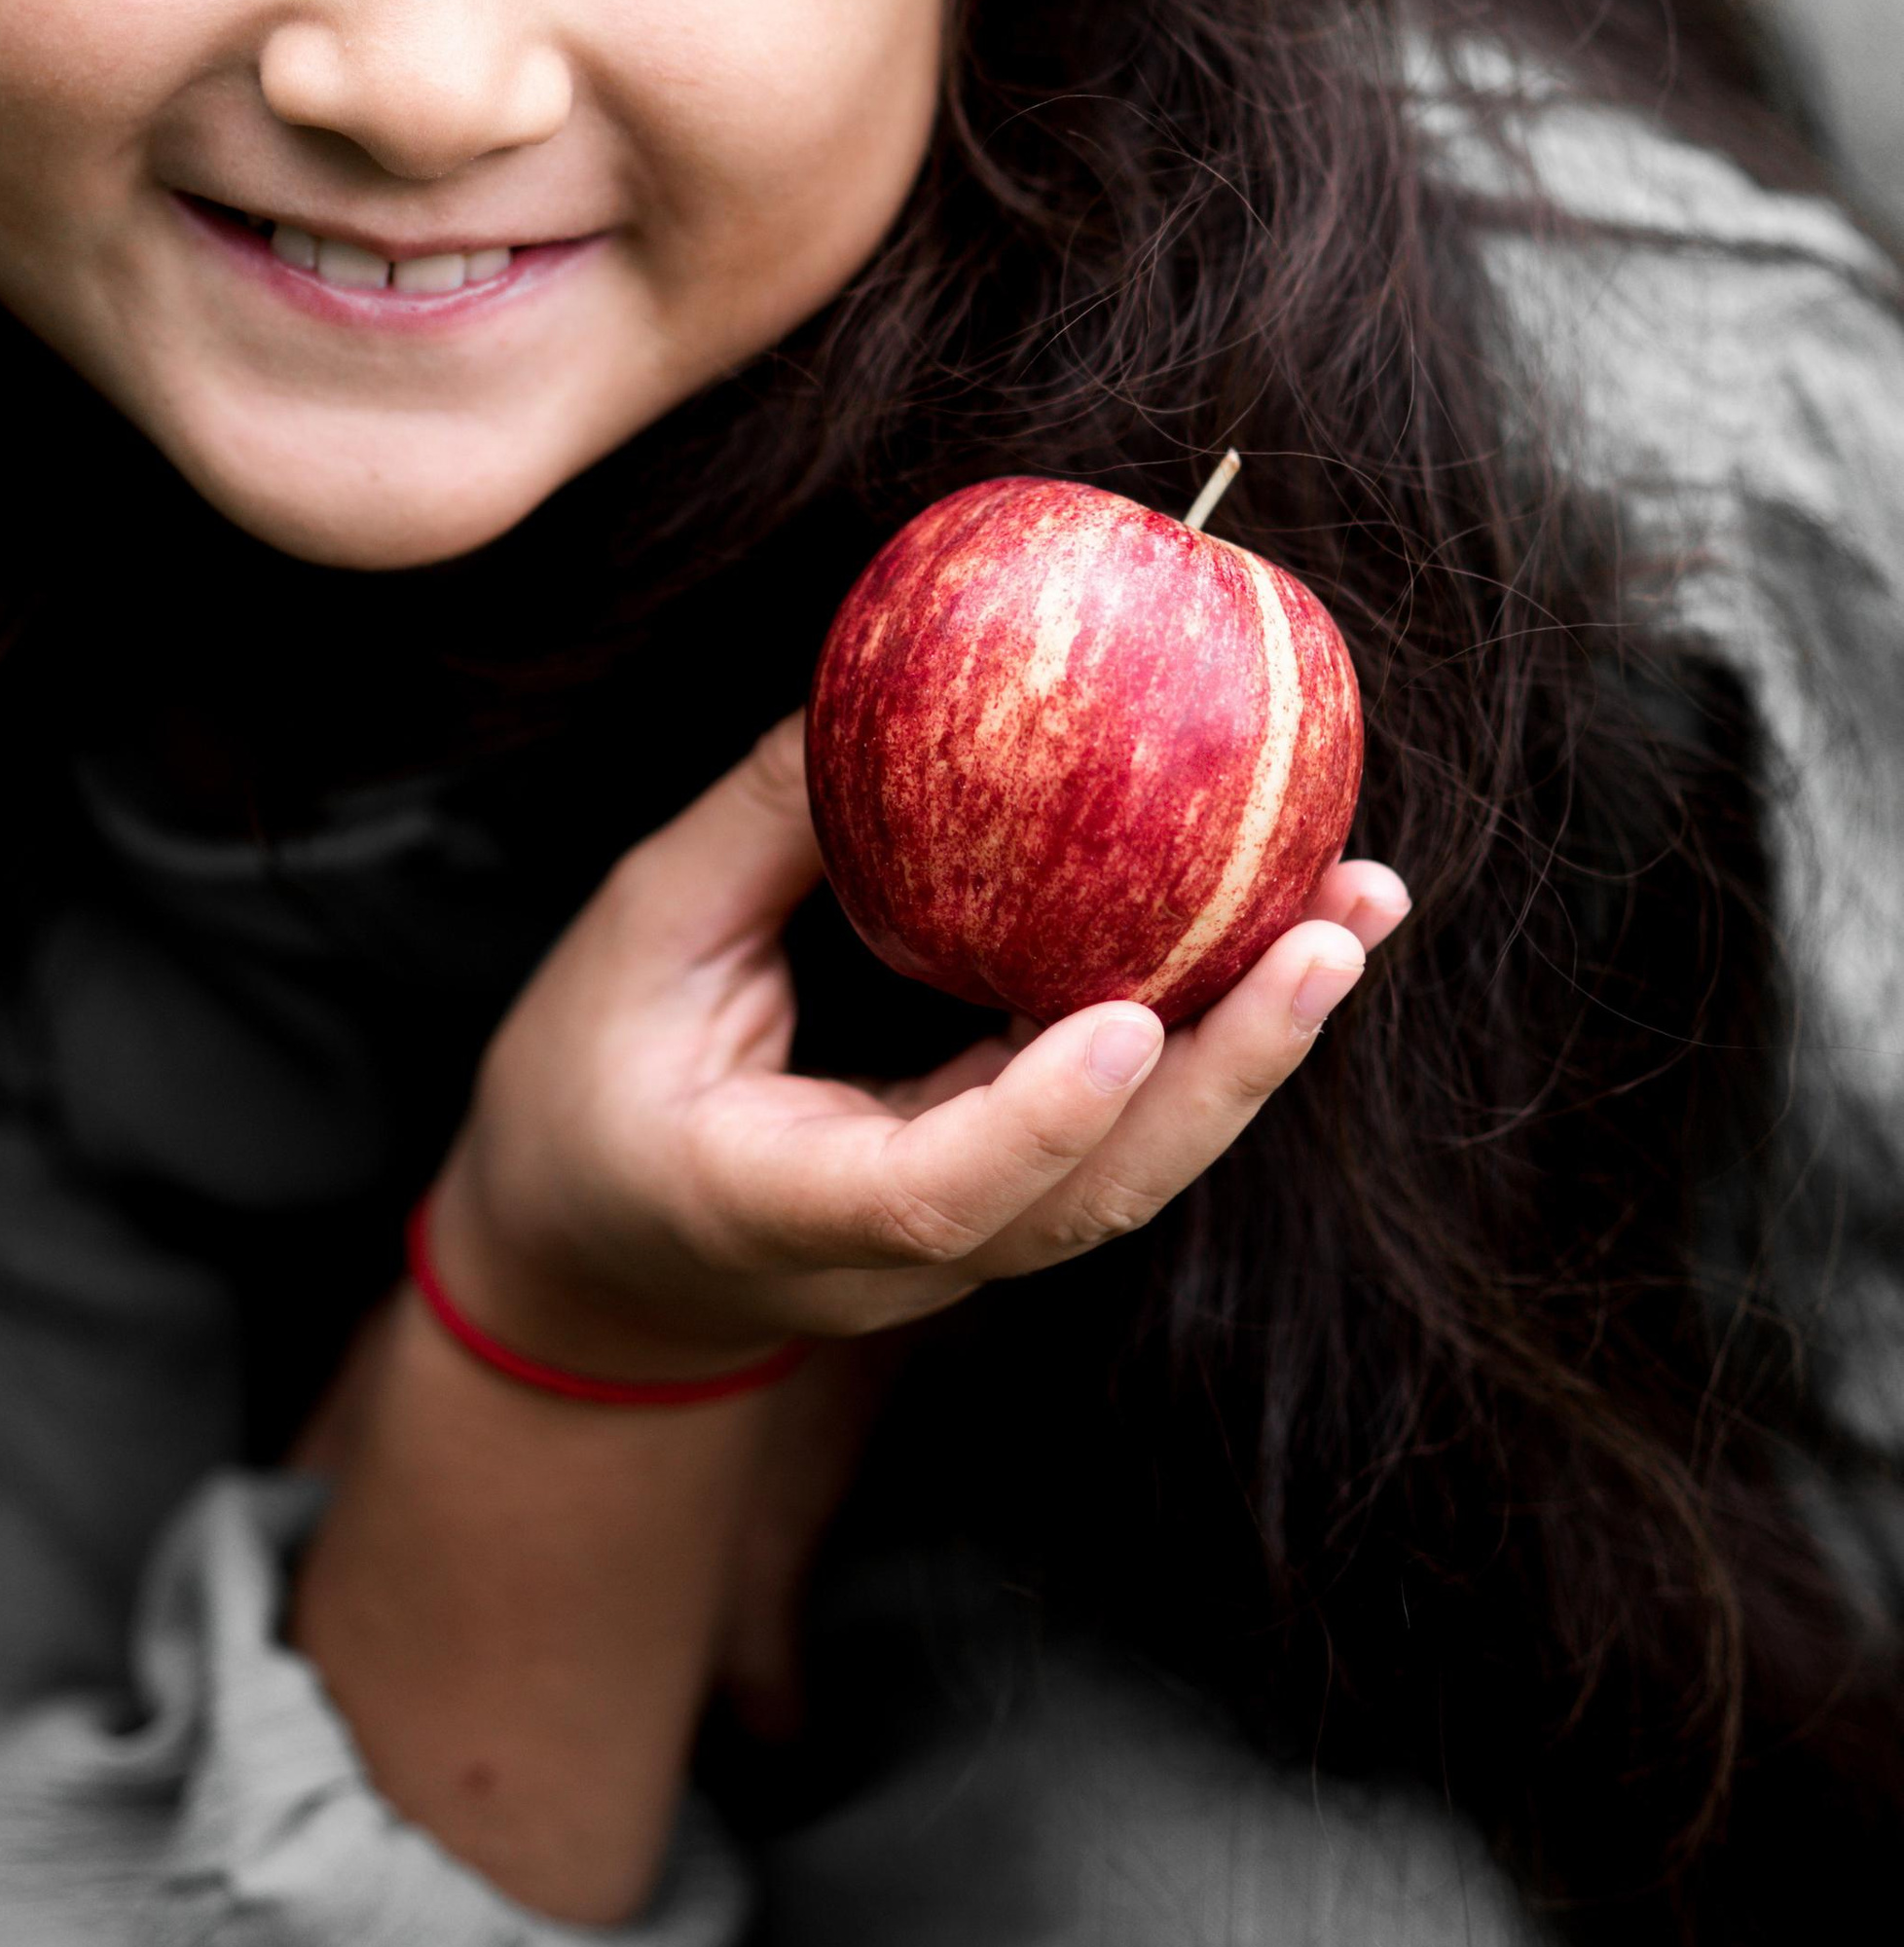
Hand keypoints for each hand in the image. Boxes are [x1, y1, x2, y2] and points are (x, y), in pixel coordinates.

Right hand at [428, 713, 1408, 1381]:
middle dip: (1231, 1067)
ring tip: (1358, 905)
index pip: (935, 1194)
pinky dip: (1213, 1029)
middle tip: (1333, 929)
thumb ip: (755, 833)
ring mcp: (972, 1244)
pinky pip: (1125, 1123)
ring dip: (1257, 1044)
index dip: (1040, 1120)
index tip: (1126, 1026)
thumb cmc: (588, 1087)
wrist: (591, 1264)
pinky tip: (1291, 924)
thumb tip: (867, 682)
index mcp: (779, 1206)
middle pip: (1099, 1195)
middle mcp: (906, 1258)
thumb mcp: (633, 945)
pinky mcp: (1009, 1196)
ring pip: (1140, 1168)